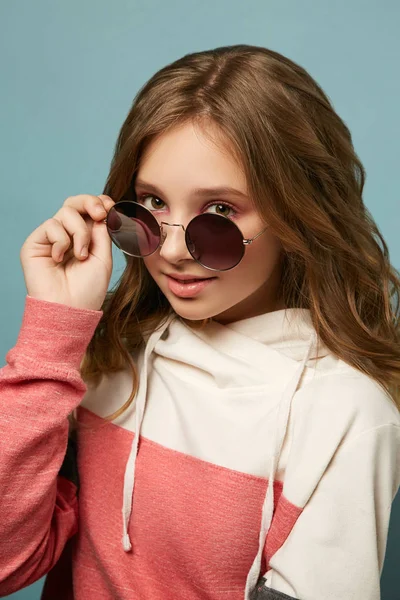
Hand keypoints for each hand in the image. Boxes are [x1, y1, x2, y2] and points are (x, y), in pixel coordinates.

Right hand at [20, 194, 115, 310]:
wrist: (70, 308)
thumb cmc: (88, 289)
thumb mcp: (104, 258)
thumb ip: (103, 232)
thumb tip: (103, 211)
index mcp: (84, 237)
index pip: (88, 210)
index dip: (99, 202)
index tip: (111, 207)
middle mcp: (67, 235)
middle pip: (74, 203)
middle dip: (90, 202)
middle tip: (100, 214)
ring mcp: (50, 238)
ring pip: (66, 212)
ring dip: (80, 232)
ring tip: (81, 255)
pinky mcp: (35, 243)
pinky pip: (51, 225)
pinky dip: (62, 241)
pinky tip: (60, 259)